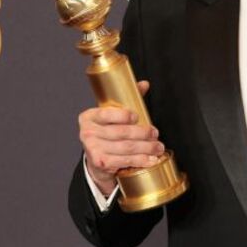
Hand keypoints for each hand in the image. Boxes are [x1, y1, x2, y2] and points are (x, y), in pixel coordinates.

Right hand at [78, 80, 163, 195]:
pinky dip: (141, 160)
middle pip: (121, 132)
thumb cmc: (108, 133)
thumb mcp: (113, 116)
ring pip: (126, 147)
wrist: (97, 159)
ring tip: (158, 147)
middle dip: (143, 133)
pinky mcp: (100, 162)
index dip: (123, 115)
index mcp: (89, 116)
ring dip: (146, 148)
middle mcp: (87, 132)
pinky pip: (125, 161)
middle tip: (155, 133)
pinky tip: (151, 159)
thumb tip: (144, 84)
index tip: (137, 116)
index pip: (106, 113)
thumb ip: (127, 100)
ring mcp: (92, 149)